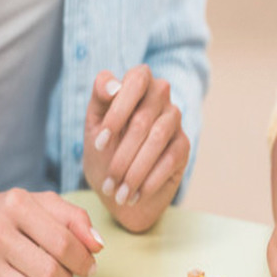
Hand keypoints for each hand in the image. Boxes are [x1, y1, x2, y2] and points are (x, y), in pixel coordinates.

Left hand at [83, 65, 189, 232]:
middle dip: (121, 155)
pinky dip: (149, 180)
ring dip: (135, 171)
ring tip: (119, 194)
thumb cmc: (104, 151)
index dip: (117, 111)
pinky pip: (170, 159)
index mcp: (137, 84)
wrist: (118, 187)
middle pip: (143, 119)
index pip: (136, 80)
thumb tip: (114, 86)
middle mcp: (160, 96)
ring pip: (157, 140)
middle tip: (107, 183)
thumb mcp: (93, 124)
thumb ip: (99, 98)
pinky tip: (135, 195)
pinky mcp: (183, 145)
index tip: (99, 143)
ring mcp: (174, 120)